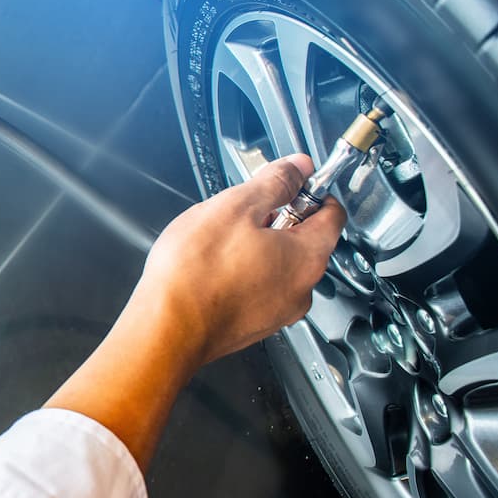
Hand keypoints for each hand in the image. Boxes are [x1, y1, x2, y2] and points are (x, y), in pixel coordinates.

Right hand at [131, 153, 344, 366]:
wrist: (164, 329)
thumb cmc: (195, 276)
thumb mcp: (234, 207)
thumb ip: (274, 182)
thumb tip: (298, 168)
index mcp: (307, 256)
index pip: (333, 212)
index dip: (311, 190)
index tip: (288, 182)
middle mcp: (302, 289)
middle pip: (305, 240)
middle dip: (277, 220)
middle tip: (241, 213)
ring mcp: (279, 312)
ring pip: (279, 266)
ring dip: (257, 248)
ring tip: (220, 244)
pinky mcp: (254, 326)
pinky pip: (259, 289)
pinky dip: (243, 275)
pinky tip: (213, 270)